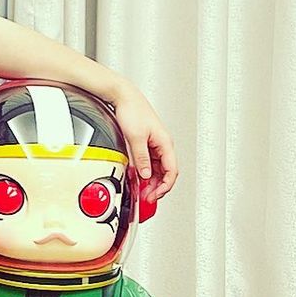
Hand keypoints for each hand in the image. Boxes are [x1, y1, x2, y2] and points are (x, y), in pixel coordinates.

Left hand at [112, 86, 178, 202]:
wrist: (123, 98)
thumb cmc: (133, 111)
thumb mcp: (135, 138)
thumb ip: (141, 158)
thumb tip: (145, 175)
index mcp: (165, 143)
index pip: (172, 170)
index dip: (165, 186)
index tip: (155, 196)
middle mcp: (162, 145)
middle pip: (165, 173)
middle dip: (157, 187)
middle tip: (147, 198)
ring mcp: (154, 145)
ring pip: (156, 169)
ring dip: (150, 182)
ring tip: (142, 192)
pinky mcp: (145, 144)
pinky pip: (148, 163)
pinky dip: (144, 173)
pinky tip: (138, 180)